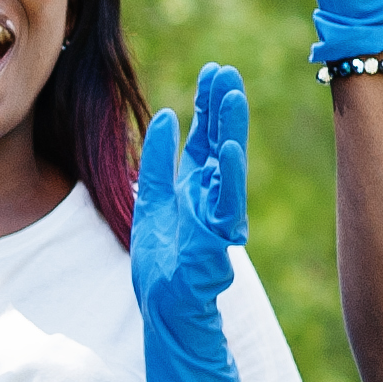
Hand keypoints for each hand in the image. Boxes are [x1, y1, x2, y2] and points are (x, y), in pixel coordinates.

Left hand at [133, 64, 249, 381]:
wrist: (167, 312)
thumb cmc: (163, 263)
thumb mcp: (150, 200)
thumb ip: (157, 161)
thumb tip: (162, 116)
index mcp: (195, 188)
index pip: (204, 137)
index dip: (208, 105)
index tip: (213, 71)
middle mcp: (211, 197)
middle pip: (217, 143)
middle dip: (221, 107)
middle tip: (225, 70)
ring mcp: (217, 217)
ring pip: (226, 166)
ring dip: (230, 129)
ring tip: (232, 94)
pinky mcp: (217, 241)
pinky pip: (226, 204)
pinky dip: (228, 176)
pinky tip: (229, 148)